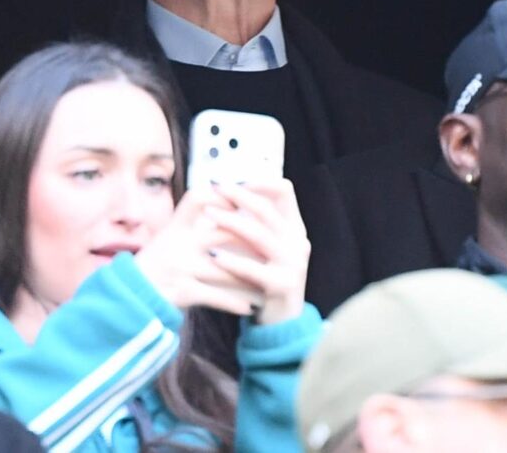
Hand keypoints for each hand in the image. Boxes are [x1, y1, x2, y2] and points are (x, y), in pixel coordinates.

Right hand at [133, 186, 261, 315]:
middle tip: (272, 245)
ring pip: (226, 269)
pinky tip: (249, 306)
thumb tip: (222, 200)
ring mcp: (181, 268)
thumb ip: (191, 223)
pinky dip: (234, 302)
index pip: (197, 198)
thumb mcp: (167, 237)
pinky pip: (216, 297)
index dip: (222, 197)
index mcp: (174, 227)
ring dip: (249, 276)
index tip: (244, 204)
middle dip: (251, 240)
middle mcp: (178, 243)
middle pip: (223, 232)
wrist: (131, 297)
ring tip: (268, 279)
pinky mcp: (182, 292)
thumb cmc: (156, 264)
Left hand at [204, 179, 310, 324]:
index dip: (260, 183)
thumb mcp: (269, 249)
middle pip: (268, 209)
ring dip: (231, 221)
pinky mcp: (282, 285)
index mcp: (296, 229)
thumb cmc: (267, 281)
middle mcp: (298, 242)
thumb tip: (232, 192)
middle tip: (215, 188)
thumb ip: (258, 225)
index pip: (285, 191)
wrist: (283, 323)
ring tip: (208, 214)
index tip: (235, 182)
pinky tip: (213, 256)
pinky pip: (253, 269)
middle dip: (239, 196)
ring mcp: (293, 264)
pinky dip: (232, 260)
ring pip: (260, 234)